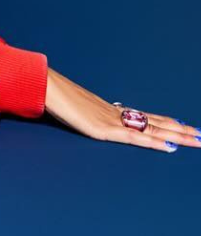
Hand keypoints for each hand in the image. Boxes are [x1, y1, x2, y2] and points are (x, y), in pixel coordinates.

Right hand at [44, 67, 199, 151]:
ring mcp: (114, 122)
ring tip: (196, 139)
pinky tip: (169, 146)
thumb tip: (94, 119)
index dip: (166, 121)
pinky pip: (137, 138)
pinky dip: (155, 142)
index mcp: (112, 111)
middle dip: (180, 130)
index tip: (183, 124)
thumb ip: (90, 116)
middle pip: (156, 123)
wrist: (49, 89)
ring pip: (153, 129)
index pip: (146, 117)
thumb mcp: (78, 111)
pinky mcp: (107, 130)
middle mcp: (118, 115)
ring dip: (177, 135)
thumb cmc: (59, 100)